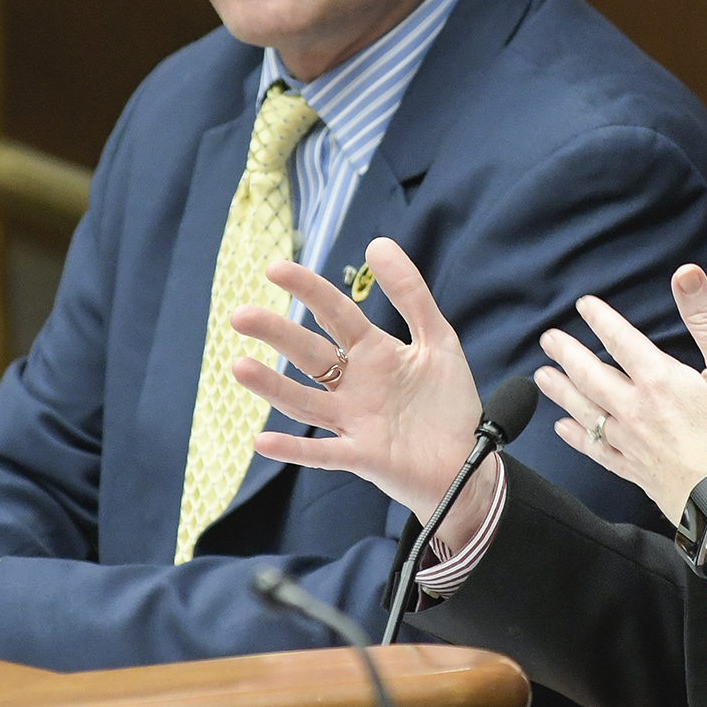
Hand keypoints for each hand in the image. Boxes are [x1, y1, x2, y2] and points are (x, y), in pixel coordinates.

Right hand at [229, 236, 489, 546]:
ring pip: (305, 401)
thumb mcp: (437, 339)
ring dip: (272, 387)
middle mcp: (354, 385)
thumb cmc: (447, 404)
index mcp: (372, 353)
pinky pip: (323, 453)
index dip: (308, 289)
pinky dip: (295, 449)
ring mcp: (354, 422)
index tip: (274, 267)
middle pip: (310, 354)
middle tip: (239, 315)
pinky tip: (263, 441)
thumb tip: (377, 243)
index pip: (334, 313)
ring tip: (239, 367)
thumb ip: (411, 294)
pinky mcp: (362, 457)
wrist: (468, 463)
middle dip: (277, 333)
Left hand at [535, 263, 706, 523]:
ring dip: (561, 391)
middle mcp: (633, 407)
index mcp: (657, 378)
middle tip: (548, 339)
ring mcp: (628, 441)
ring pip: (584, 410)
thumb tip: (685, 273)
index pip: (619, 339)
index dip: (600, 319)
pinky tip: (563, 429)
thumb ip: (705, 318)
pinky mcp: (632, 470)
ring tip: (542, 376)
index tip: (583, 306)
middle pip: (590, 374)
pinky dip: (576, 437)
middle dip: (567, 353)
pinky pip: (595, 450)